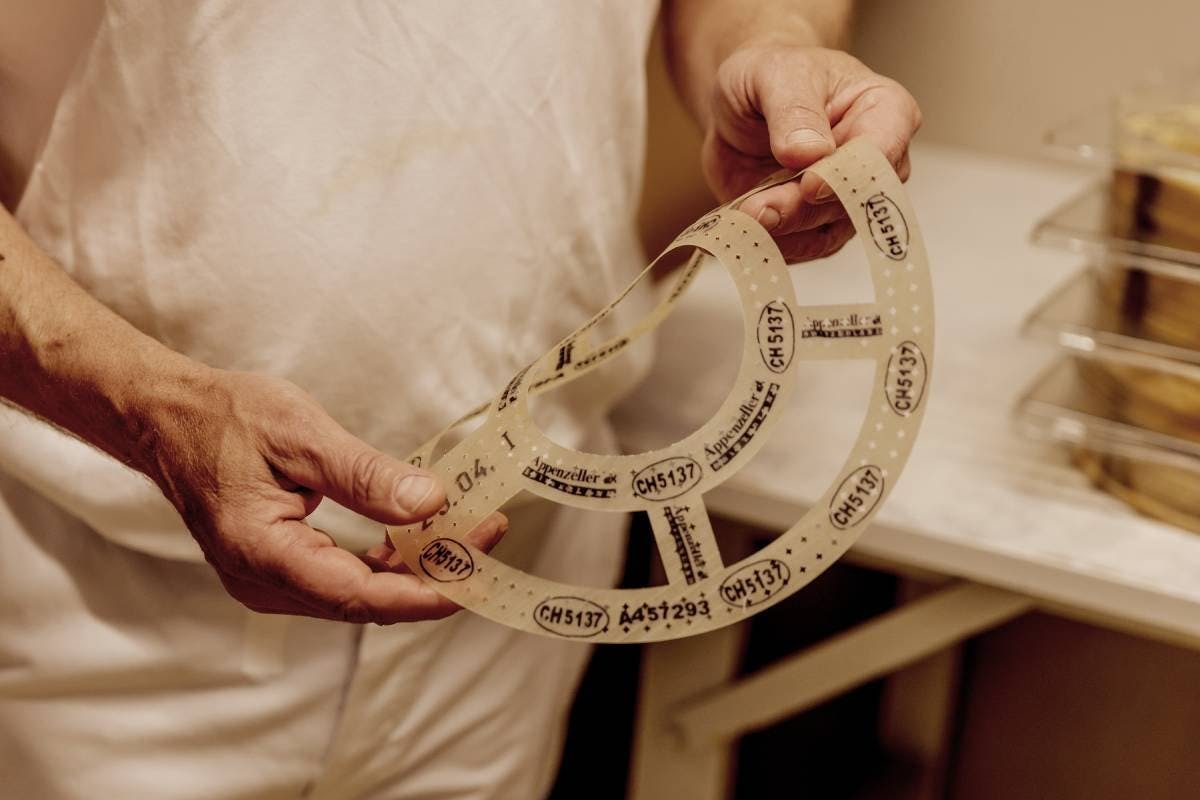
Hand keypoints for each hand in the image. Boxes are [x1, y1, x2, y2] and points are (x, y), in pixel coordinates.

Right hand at [140, 367, 505, 623]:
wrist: (169, 419)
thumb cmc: (224, 418)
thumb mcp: (301, 434)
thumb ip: (365, 475)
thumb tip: (431, 502)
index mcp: (261, 553)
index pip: (359, 596)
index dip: (424, 592)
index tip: (476, 574)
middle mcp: (263, 582)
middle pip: (366, 602)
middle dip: (433, 577)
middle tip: (489, 537)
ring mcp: (269, 582)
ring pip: (359, 594)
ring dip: (415, 569)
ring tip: (468, 533)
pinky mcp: (280, 570)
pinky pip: (344, 578)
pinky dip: (387, 561)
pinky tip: (422, 536)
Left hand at [701, 44, 920, 261]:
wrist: (743, 104)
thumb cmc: (771, 76)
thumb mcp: (773, 73)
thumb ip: (794, 109)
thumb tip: (810, 152)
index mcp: (884, 111)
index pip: (883, 152)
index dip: (848, 175)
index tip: (810, 184)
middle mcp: (876, 163)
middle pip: (853, 202)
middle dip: (802, 210)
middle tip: (758, 209)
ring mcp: (847, 200)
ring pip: (827, 233)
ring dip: (782, 232)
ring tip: (743, 216)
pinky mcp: (816, 228)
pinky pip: (800, 250)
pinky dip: (770, 245)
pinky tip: (743, 229)